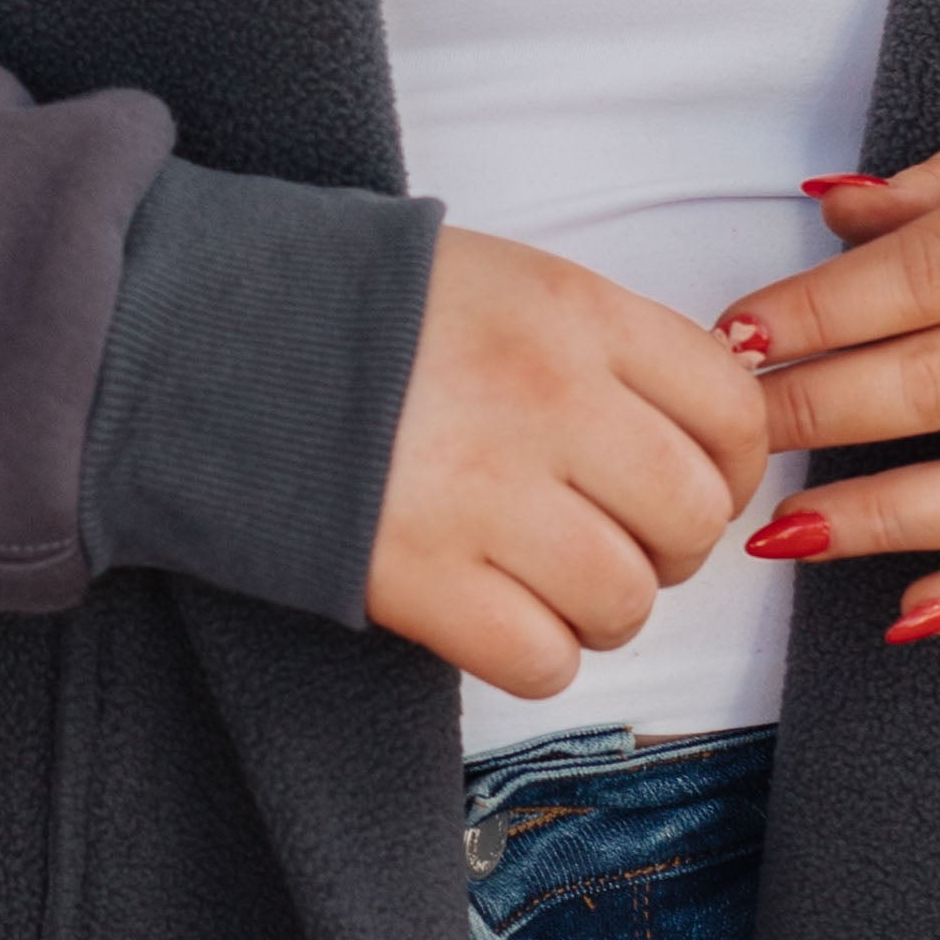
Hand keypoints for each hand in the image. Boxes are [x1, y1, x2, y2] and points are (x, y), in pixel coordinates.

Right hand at [367, 228, 770, 703]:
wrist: (207, 339)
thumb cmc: (360, 310)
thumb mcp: (506, 280)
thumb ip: (610, 346)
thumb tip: (704, 429)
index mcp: (575, 312)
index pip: (731, 411)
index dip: (731, 466)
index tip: (691, 480)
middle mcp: (547, 398)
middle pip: (693, 517)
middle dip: (670, 547)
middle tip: (614, 537)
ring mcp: (485, 492)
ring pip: (628, 600)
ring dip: (603, 608)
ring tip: (548, 578)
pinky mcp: (421, 578)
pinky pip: (544, 658)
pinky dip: (537, 653)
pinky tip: (496, 613)